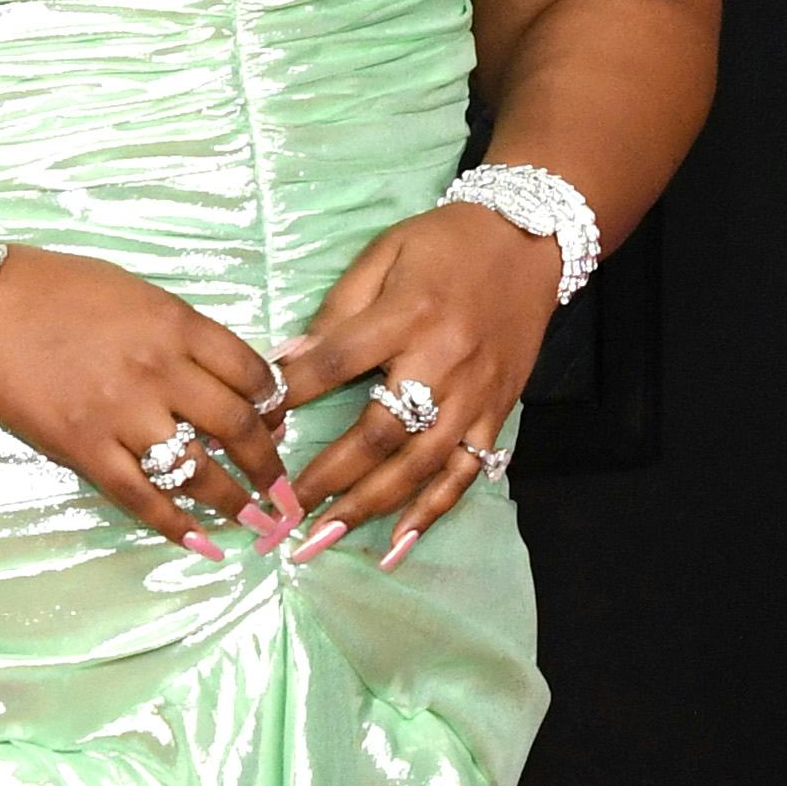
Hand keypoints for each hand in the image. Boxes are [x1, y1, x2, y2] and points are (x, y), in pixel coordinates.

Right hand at [0, 245, 300, 553]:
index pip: (252, 373)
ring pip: (198, 471)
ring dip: (236, 502)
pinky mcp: (83, 448)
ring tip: (259, 524)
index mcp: (177, 325)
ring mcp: (122, 414)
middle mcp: (160, 371)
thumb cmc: (54, 287)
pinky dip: (176, 525)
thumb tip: (218, 373)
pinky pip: (140, 497)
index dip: (275, 406)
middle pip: (239, 427)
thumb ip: (179, 332)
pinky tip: (202, 543)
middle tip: (285, 490)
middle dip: (270, 465)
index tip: (278, 425)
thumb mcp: (134, 292)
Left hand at [277, 209, 559, 559]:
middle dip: (329, 476)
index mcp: (409, 314)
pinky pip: (465, 473)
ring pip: (420, 465)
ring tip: (325, 538)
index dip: (294, 392)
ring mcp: (475, 395)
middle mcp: (444, 362)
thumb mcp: (384, 254)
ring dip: (370, 506)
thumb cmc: (446, 244)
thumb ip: (336, 311)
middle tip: (284, 511)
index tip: (256, 424)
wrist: (530, 241)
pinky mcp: (497, 413)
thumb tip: (283, 362)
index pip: (339, 361)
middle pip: (381, 431)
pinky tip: (398, 544)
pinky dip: (431, 511)